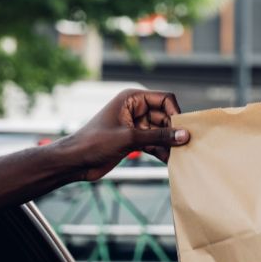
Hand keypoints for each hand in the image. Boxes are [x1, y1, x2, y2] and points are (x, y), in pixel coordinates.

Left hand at [60, 89, 186, 181]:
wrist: (75, 161)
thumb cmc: (94, 142)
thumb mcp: (129, 138)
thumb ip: (159, 136)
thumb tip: (184, 135)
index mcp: (132, 99)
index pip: (164, 99)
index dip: (176, 112)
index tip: (183, 130)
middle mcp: (136, 110)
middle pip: (166, 117)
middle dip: (174, 131)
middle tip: (185, 147)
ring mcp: (136, 126)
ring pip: (162, 132)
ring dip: (170, 144)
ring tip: (179, 157)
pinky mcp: (135, 141)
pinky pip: (155, 143)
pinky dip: (162, 151)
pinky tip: (170, 162)